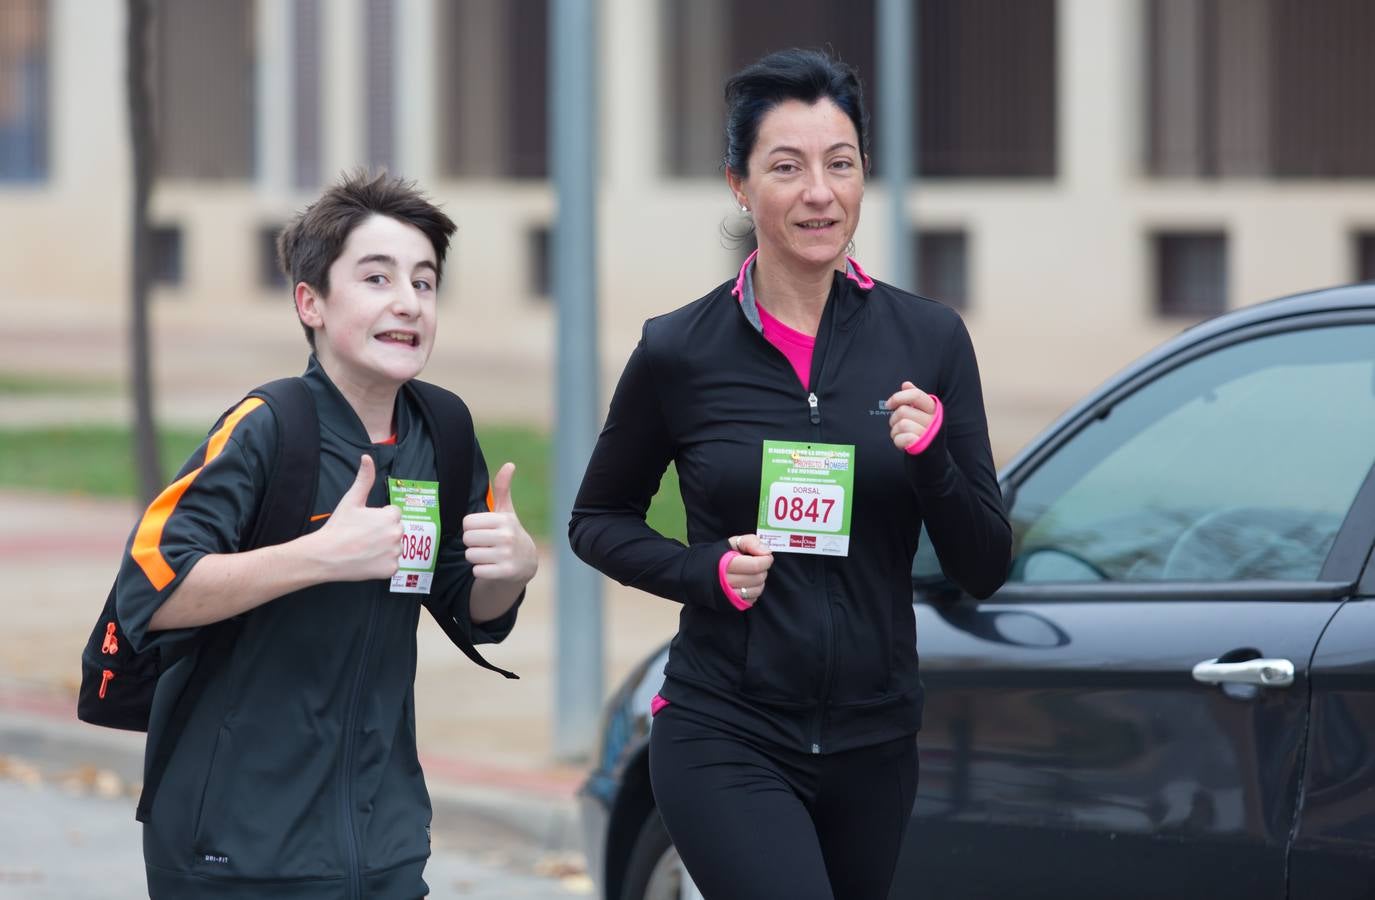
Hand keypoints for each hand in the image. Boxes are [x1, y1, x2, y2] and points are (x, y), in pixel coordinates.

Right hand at [312, 454, 402, 580]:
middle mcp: (397, 534)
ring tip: (363, 548)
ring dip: (383, 548)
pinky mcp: (390, 570)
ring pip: (394, 547)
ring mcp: (395, 554)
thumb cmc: (338, 527)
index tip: (364, 524)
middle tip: (362, 537)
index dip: (378, 518)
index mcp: (391, 516)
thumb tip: (367, 457)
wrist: (325, 556)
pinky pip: (391, 565)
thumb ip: (364, 478)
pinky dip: (381, 564)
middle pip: (396, 530)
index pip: (393, 514)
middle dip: (383, 532)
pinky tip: (366, 560)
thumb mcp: (351, 500)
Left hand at [462, 463, 538, 583]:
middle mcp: (507, 536)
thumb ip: (503, 489)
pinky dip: (481, 570)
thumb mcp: (507, 512)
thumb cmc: (509, 533)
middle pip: (467, 539)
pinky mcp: (505, 572)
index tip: (483, 530)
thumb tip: (509, 464)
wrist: (526, 563)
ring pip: (470, 555)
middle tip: (485, 544)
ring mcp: (507, 555)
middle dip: (473, 543)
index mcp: (504, 520)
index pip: (467, 522)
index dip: (472, 528)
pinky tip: (492, 566)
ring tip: (489, 555)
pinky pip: (476, 570)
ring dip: (476, 557)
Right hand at [724, 534, 773, 606]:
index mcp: (725, 564)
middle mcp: (726, 582)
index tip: (765, 556)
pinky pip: (752, 599)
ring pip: (757, 590)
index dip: (766, 560)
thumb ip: (750, 542)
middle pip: (757, 578)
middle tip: (758, 564)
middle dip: (763, 570)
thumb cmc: (718, 556)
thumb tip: (766, 551)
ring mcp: (728, 595)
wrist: (697, 573)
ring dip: (760, 581)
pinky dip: (754, 591)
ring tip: (753, 573)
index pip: (755, 565)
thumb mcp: (732, 543)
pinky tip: (748, 584)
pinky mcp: (731, 604)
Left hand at [886, 380, 935, 451]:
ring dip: (895, 431)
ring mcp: (929, 434)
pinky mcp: (922, 446)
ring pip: (901, 424)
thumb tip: (906, 384)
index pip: (916, 395)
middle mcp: (933, 420)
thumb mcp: (921, 413)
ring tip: (901, 434)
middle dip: (894, 419)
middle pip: (903, 411)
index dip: (898, 397)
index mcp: (933, 408)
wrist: (931, 454)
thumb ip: (913, 398)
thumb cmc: (922, 431)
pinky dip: (898, 441)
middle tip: (898, 425)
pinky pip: (902, 438)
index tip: (889, 404)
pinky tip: (903, 443)